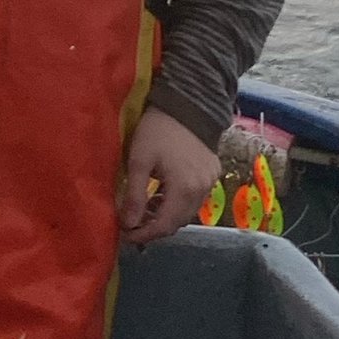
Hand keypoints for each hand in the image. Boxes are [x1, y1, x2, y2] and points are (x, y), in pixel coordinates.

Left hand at [117, 106, 223, 249]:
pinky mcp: (213, 173)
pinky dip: (177, 203)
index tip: (125, 234)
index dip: (143, 235)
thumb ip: (135, 195)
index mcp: (184, 190)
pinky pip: (195, 198)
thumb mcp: (139, 161)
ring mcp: (210, 182)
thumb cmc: (158, 130)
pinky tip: (161, 194)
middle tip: (131, 223)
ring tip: (144, 209)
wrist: (188, 103)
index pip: (163, 226)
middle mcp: (202, 191)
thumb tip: (128, 223)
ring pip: (186, 212)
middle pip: (177, 223)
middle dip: (153, 228)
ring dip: (165, 216)